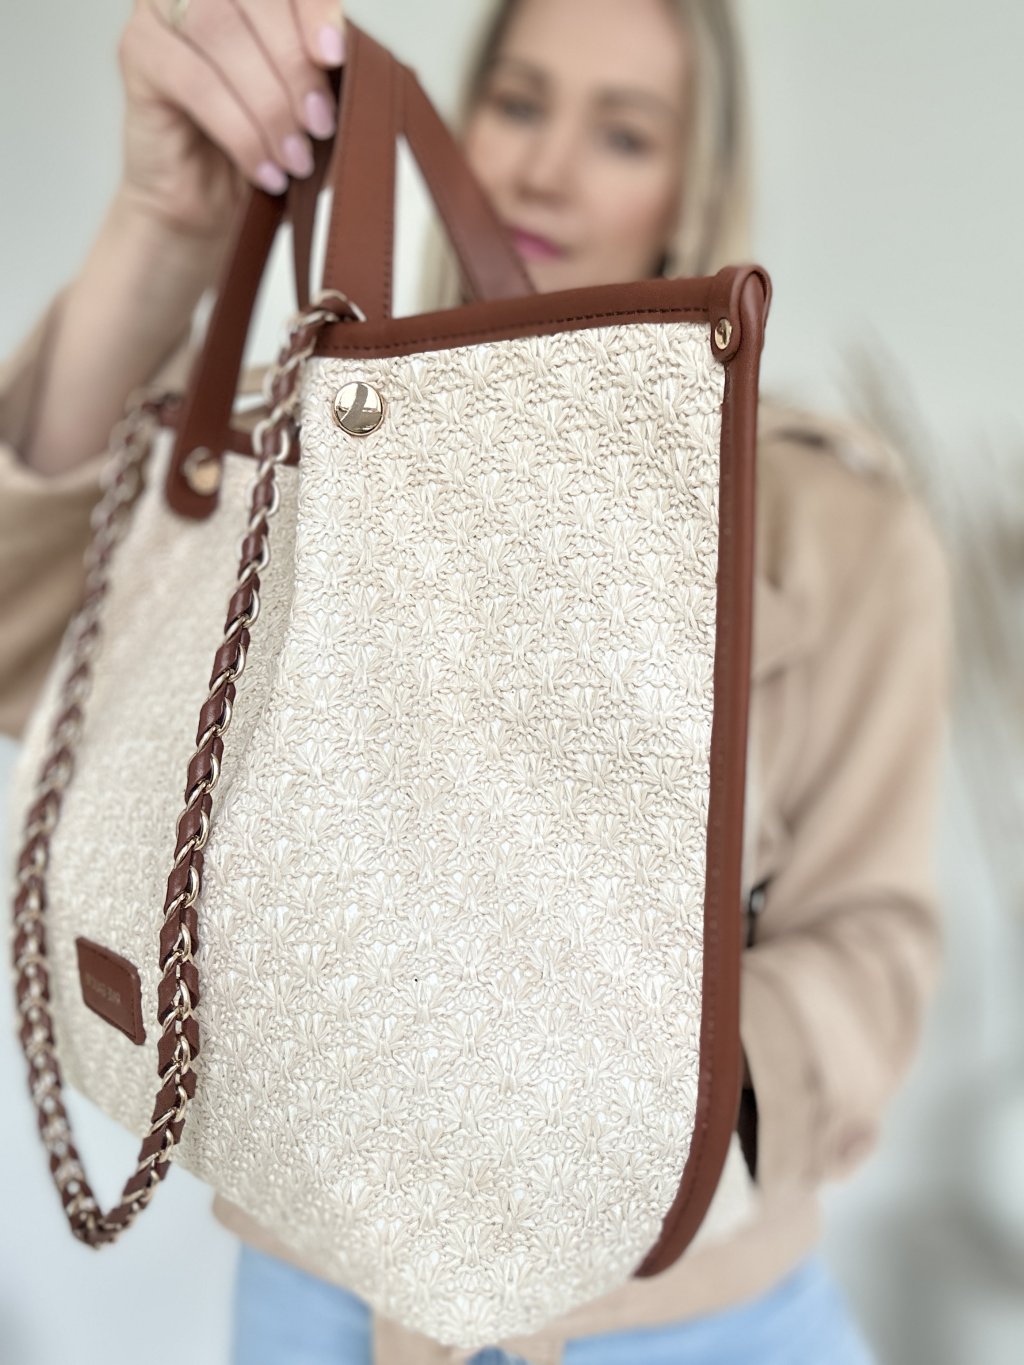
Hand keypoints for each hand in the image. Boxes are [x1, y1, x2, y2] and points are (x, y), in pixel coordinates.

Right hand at [116, 0, 345, 239]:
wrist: (210, 205)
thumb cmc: (264, 146)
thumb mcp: (309, 102)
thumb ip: (325, 67)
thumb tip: (351, 56)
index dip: (313, 9)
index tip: (337, 56)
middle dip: (295, 66)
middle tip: (320, 125)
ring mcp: (160, 8)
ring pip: (220, 32)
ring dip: (269, 103)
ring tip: (295, 159)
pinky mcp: (137, 50)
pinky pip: (194, 81)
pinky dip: (239, 131)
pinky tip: (264, 171)